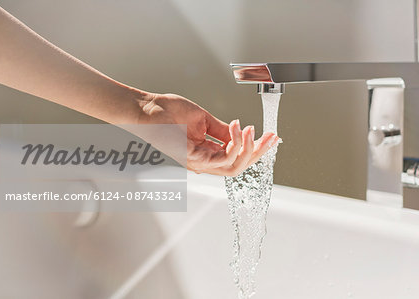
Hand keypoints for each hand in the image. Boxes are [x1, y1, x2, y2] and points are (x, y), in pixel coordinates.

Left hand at [137, 92, 278, 175]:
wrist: (147, 109)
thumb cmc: (168, 112)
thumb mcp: (204, 120)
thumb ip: (223, 131)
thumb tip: (242, 133)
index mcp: (207, 152)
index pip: (237, 158)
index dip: (256, 149)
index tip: (270, 137)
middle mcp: (204, 161)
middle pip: (240, 167)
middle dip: (258, 152)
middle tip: (271, 137)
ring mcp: (198, 162)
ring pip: (234, 168)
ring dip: (248, 149)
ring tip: (252, 130)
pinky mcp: (193, 157)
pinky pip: (222, 159)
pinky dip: (235, 144)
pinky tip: (239, 128)